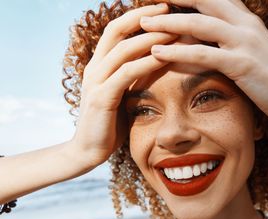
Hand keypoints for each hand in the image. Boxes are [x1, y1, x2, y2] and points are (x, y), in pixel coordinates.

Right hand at [71, 3, 176, 166]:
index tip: (163, 10)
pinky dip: (146, 63)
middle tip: (170, 9)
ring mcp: (96, 81)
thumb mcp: (122, 95)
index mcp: (100, 64)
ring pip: (123, 49)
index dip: (139, 16)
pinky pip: (126, 74)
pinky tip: (164, 57)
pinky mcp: (102, 97)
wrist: (88, 151)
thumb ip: (133, 77)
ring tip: (174, 30)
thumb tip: (158, 64)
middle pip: (117, 30)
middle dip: (145, 17)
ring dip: (150, 38)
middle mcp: (95, 67)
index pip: (117, 30)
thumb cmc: (110, 123)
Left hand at [139, 0, 267, 126]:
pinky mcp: (242, 64)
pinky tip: (157, 53)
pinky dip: (178, 52)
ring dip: (168, 23)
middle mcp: (245, 24)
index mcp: (247, 20)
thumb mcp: (255, 51)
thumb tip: (209, 40)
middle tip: (146, 3)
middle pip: (203, 0)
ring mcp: (244, 42)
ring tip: (143, 25)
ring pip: (198, 24)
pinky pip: (203, 54)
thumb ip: (233, 41)